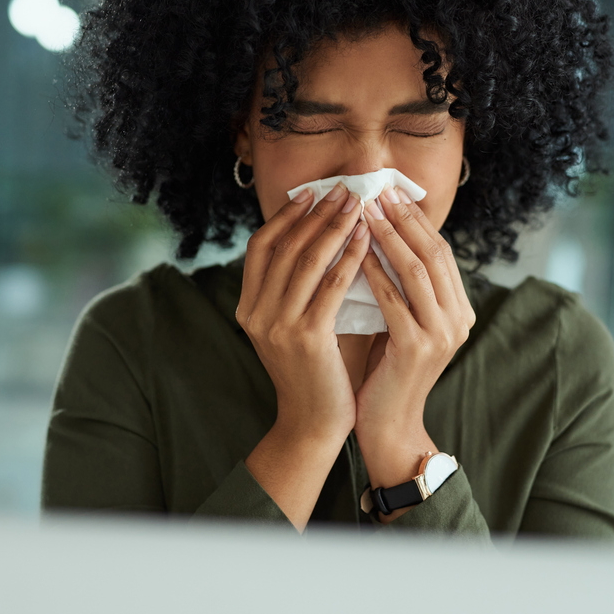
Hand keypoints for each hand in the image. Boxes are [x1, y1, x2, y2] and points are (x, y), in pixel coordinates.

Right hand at [236, 183, 371, 442]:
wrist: (314, 424)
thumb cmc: (315, 371)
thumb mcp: (296, 324)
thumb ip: (302, 287)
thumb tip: (329, 234)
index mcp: (248, 307)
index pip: (260, 247)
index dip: (285, 217)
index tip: (311, 192)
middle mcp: (255, 314)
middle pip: (284, 247)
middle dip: (315, 214)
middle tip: (343, 189)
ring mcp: (277, 326)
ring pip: (306, 261)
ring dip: (334, 228)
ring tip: (358, 206)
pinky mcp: (305, 338)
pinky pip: (330, 286)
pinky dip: (349, 258)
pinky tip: (366, 240)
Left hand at [355, 185, 477, 499]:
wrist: (389, 426)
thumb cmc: (386, 371)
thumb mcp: (402, 322)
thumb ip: (401, 286)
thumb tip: (378, 234)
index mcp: (460, 310)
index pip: (440, 251)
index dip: (415, 219)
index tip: (389, 192)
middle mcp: (459, 319)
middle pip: (433, 252)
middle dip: (403, 218)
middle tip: (377, 190)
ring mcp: (442, 334)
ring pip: (415, 270)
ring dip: (388, 236)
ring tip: (364, 211)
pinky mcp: (417, 347)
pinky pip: (393, 298)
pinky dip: (374, 272)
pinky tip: (354, 252)